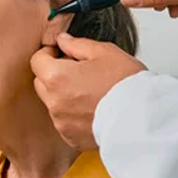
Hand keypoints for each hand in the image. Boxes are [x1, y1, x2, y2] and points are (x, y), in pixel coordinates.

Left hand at [31, 33, 146, 150]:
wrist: (141, 118)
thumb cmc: (125, 84)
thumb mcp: (104, 52)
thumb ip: (77, 44)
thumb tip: (63, 41)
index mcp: (57, 77)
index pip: (36, 61)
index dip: (48, 54)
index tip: (61, 53)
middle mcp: (54, 102)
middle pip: (41, 82)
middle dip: (54, 74)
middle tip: (78, 71)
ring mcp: (61, 122)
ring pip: (52, 102)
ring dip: (63, 95)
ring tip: (90, 92)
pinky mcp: (70, 136)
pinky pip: (63, 120)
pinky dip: (72, 114)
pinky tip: (92, 108)